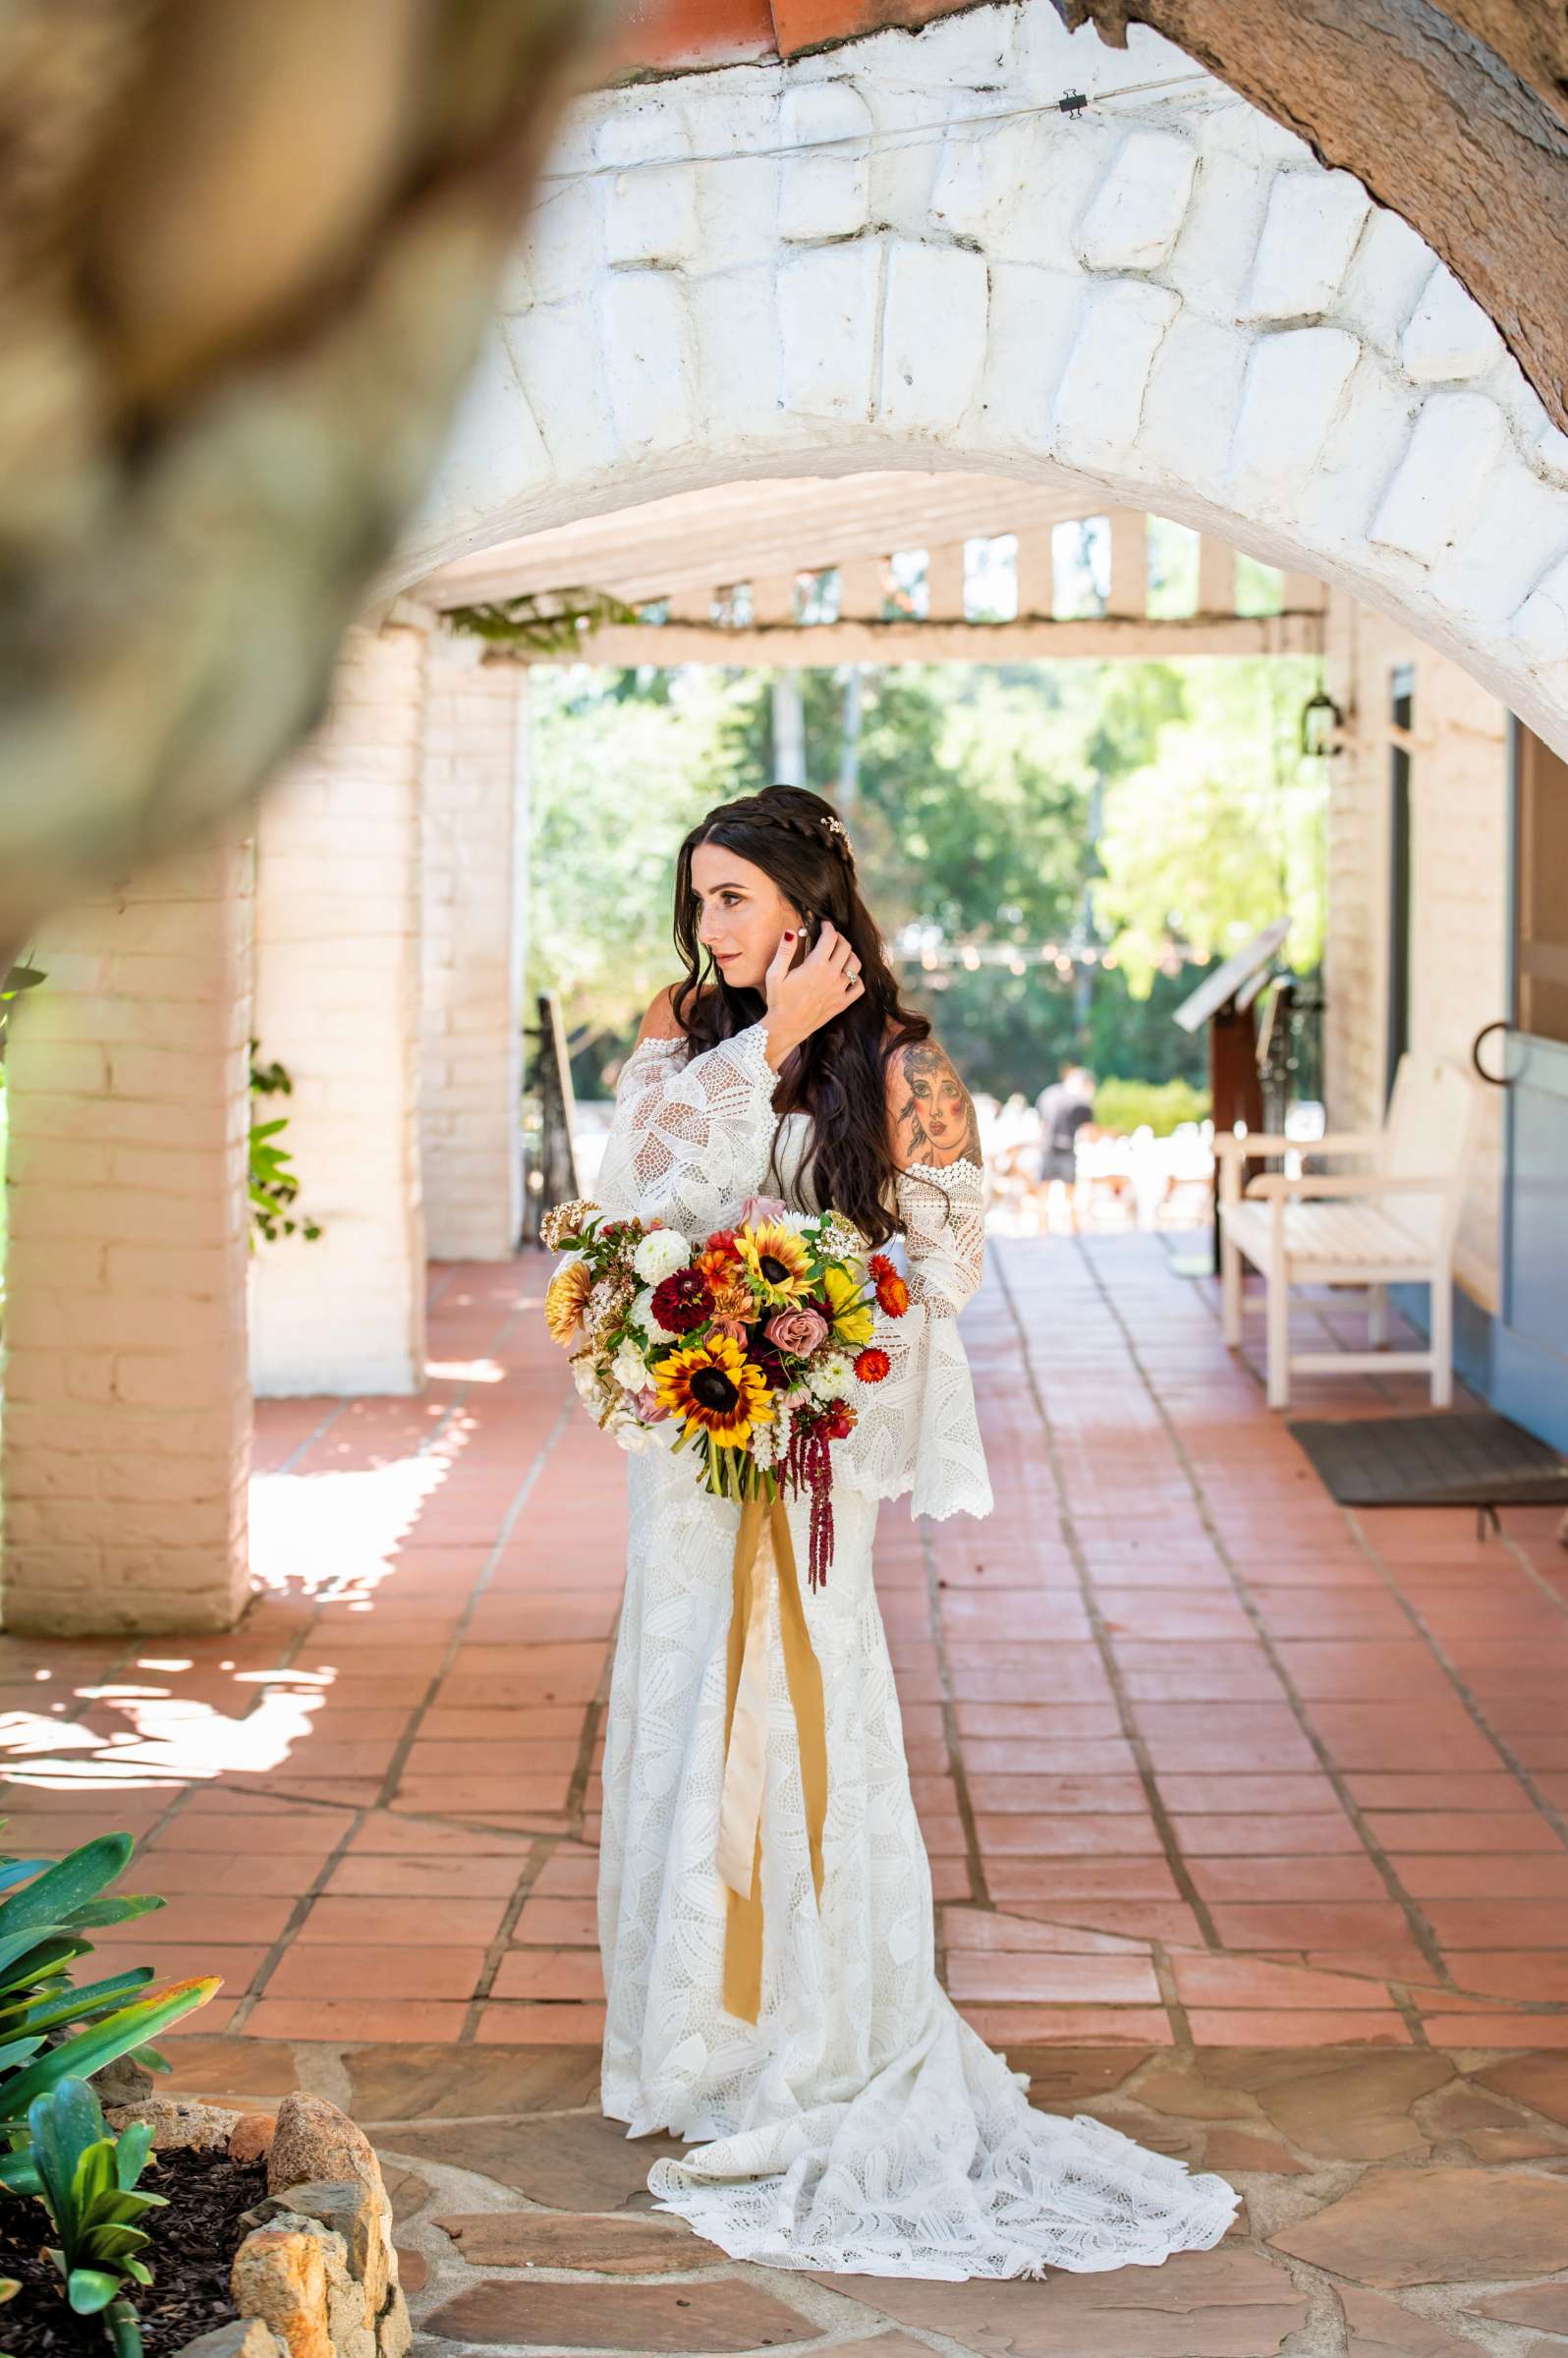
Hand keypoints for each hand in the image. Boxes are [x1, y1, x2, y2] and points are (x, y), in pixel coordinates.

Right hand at [761, 920, 863, 1064]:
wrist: (786, 1027)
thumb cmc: (778, 1000)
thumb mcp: (775, 973)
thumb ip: (785, 951)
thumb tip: (791, 931)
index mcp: (816, 965)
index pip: (830, 937)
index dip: (828, 927)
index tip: (824, 925)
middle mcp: (832, 976)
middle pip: (845, 947)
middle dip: (839, 938)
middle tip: (831, 937)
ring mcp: (840, 990)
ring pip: (856, 964)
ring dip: (850, 955)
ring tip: (840, 953)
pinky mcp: (843, 1003)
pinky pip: (859, 987)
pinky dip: (857, 978)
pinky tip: (848, 976)